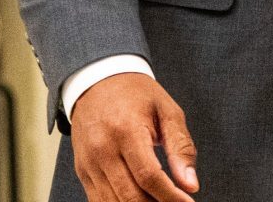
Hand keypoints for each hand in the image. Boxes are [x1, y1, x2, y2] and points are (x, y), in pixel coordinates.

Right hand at [70, 72, 198, 201]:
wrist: (97, 82)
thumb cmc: (137, 95)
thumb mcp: (168, 111)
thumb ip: (181, 147)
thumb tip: (190, 184)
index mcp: (127, 131)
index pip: (149, 176)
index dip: (170, 196)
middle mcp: (103, 150)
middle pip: (130, 195)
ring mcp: (89, 163)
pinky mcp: (82, 171)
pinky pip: (99, 201)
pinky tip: (141, 201)